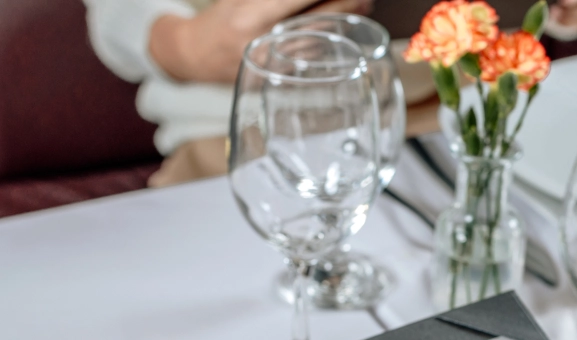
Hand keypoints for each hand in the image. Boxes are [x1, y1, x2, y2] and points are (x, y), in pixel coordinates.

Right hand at [149, 0, 372, 83]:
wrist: (193, 54)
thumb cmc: (220, 18)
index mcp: (251, 14)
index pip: (297, 0)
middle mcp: (264, 40)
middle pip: (315, 22)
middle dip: (345, 7)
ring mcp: (273, 61)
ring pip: (317, 40)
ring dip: (342, 23)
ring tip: (363, 6)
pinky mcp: (279, 75)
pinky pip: (310, 55)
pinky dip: (328, 39)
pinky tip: (342, 30)